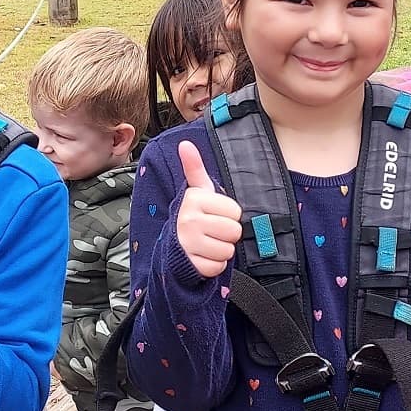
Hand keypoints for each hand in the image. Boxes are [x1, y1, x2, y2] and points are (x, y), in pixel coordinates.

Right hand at [175, 139, 241, 277]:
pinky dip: (214, 265)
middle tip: (212, 231)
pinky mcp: (189, 265)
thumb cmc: (193, 215)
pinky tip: (203, 256)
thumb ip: (194, 168)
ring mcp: (187, 243)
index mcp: (194, 199)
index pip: (235, 212)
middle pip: (234, 232)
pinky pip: (218, 266)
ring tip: (207, 243)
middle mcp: (188, 220)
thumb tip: (185, 144)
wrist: (174, 245)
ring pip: (227, 251)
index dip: (229, 215)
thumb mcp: (196, 191)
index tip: (214, 215)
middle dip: (227, 234)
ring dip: (221, 250)